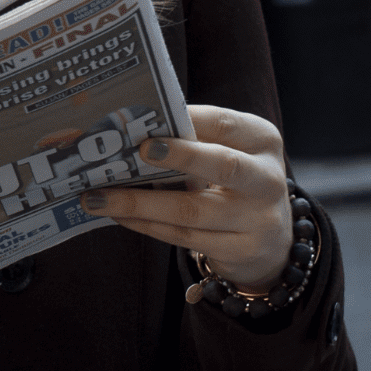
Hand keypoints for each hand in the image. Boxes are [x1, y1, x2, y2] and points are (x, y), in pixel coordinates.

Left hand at [80, 105, 292, 292]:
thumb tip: (130, 129)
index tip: (150, 121)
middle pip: (223, 165)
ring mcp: (258, 219)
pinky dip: (146, 225)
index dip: (188, 120)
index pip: (225, 124)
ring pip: (192, 210)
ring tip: (97, 197)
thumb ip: (193, 139)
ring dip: (139, 203)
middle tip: (138, 151)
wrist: (273, 241)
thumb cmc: (235, 182)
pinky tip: (119, 215)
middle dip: (180, 156)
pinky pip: (184, 237)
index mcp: (262, 141)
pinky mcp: (241, 250)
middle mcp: (267, 179)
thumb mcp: (228, 152)